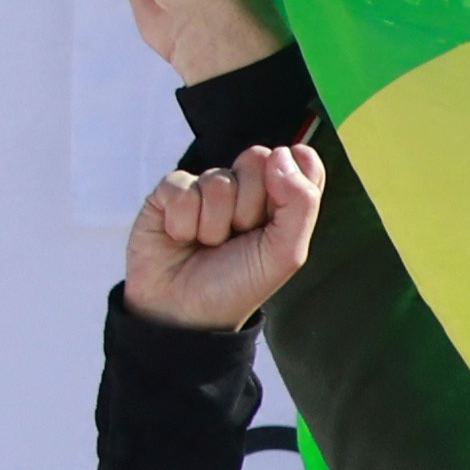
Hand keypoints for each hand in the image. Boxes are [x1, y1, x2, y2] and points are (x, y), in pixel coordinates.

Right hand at [125, 143, 323, 333]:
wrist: (183, 315)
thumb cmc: (236, 285)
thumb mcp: (285, 253)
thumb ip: (301, 202)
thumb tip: (282, 154)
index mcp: (280, 201)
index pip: (300, 161)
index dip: (291, 179)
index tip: (277, 212)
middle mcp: (244, 189)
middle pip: (256, 159)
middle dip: (248, 206)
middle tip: (238, 237)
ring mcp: (205, 189)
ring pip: (217, 179)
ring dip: (213, 223)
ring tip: (207, 244)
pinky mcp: (169, 194)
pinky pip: (180, 186)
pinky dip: (183, 221)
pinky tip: (181, 238)